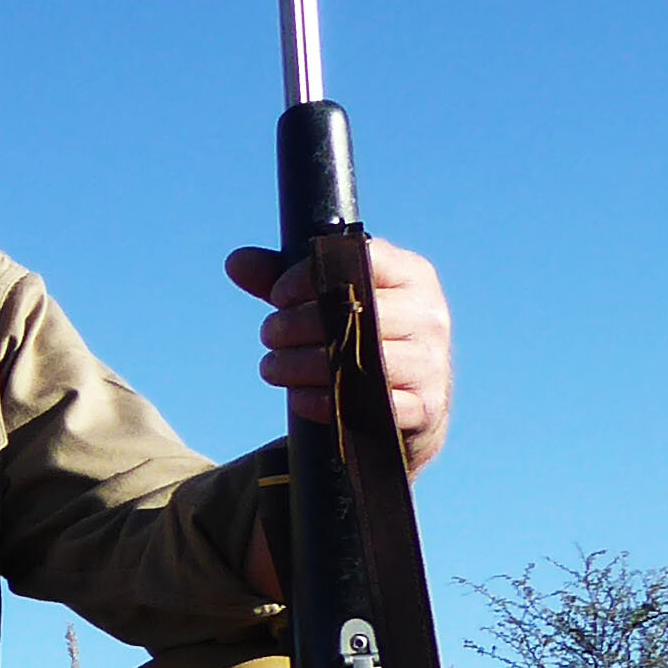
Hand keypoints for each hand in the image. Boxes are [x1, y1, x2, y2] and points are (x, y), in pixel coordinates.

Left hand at [227, 236, 452, 471]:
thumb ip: (283, 280)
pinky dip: (322, 401)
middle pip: (353, 311)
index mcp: (411, 276)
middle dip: (295, 323)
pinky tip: (298, 397)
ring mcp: (431, 362)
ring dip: (299, 364)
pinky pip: (367, 403)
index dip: (309, 276)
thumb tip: (236, 262)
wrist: (406, 408)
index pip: (360, 260)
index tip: (278, 296)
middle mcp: (428, 315)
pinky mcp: (423, 406)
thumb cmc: (359, 341)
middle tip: (268, 334)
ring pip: (356, 358)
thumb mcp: (327, 304)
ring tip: (272, 367)